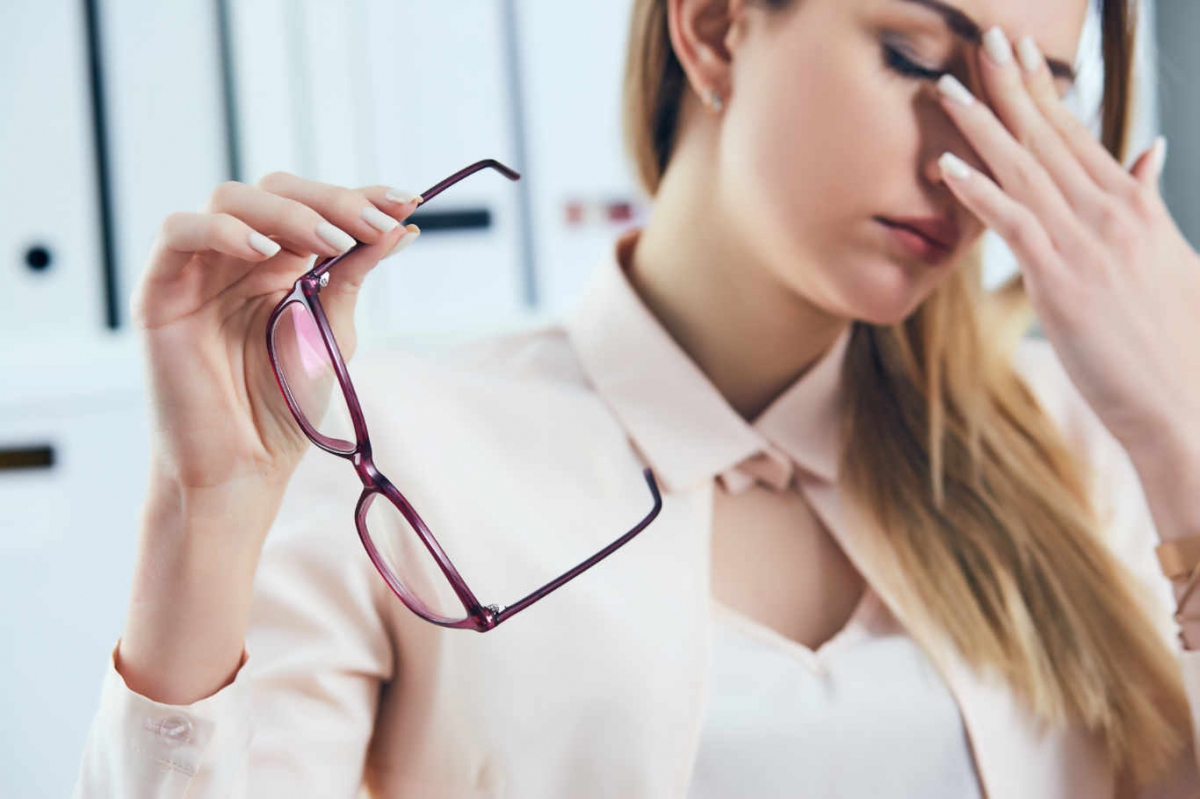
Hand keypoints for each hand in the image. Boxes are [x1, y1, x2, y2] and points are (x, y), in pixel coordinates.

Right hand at [132, 173, 420, 500]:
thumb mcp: (333, 331)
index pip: (317, 207)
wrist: (244, 466)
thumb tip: (404, 225)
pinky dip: (221, 230)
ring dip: (288, 213)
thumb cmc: (286, 405)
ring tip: (330, 242)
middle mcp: (240, 257)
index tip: (408, 201)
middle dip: (332, 201)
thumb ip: (354, 275)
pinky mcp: (161, 289)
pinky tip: (262, 250)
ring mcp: (199, 269)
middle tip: (373, 226)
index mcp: (283, 264)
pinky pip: (177, 233)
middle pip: (276, 190)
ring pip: (231, 199)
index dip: (360, 196)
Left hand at [933, 27, 1199, 463]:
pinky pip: (1013, 225)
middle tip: (982, 41)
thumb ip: (1148, 200)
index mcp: (1133, 204)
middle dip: (1013, 86)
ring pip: (1025, 170)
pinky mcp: (1062, 281)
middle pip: (1050, 137)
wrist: (1186, 400)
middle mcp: (1111, 212)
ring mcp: (1087, 244)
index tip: (1021, 54)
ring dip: (983, 125)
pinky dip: (979, 191)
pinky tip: (947, 164)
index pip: (1080, 134)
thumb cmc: (1174, 337)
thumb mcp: (1170, 255)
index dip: (1046, 91)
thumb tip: (1149, 151)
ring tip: (947, 87)